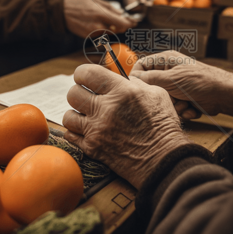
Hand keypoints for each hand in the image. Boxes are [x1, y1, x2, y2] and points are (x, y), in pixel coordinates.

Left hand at [63, 64, 190, 188]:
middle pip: (73, 93)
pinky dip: (76, 132)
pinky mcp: (93, 148)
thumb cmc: (163, 126)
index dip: (83, 74)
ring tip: (87, 116)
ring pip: (68, 116)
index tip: (86, 78)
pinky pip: (70, 136)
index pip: (87, 73)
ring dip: (76, 114)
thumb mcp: (156, 94)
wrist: (163, 160)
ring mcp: (97, 130)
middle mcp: (106, 109)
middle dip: (79, 93)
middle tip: (88, 98)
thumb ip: (135, 83)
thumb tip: (120, 79)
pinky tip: (88, 131)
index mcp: (122, 91)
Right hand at [64, 0, 135, 37]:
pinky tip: (94, 22)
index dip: (130, 24)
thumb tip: (120, 13)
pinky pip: (100, 34)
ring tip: (101, 18)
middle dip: (120, 26)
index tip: (134, 22)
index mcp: (101, 14)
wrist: (61, 11)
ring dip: (110, 27)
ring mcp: (93, 32)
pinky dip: (101, 29)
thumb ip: (109, 7)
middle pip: (117, 29)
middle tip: (121, 20)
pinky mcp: (88, 36)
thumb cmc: (77, 3)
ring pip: (109, 32)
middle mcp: (98, 25)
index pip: (122, 23)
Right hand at [130, 51, 232, 122]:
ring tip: (186, 103)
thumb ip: (151, 79)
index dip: (138, 78)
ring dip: (174, 106)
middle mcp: (169, 72)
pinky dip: (183, 110)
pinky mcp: (184, 98)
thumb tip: (133, 79)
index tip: (137, 89)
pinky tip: (192, 108)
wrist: (224, 95)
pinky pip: (174, 107)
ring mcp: (177, 86)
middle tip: (172, 98)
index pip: (142, 66)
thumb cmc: (202, 81)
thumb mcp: (172, 79)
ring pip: (163, 100)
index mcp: (166, 60)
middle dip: (162, 97)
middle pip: (152, 87)